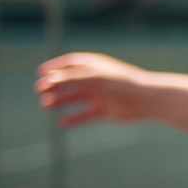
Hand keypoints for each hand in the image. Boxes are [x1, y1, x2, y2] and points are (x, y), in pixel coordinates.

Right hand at [35, 52, 160, 127]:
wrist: (147, 100)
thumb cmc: (122, 83)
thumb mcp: (95, 78)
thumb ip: (72, 78)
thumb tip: (49, 79)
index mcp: (95, 67)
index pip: (71, 64)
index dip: (55, 68)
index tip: (41, 73)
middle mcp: (96, 80)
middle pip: (70, 82)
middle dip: (54, 86)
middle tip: (40, 92)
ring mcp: (100, 96)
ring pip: (75, 99)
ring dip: (60, 101)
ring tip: (46, 106)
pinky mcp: (105, 110)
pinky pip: (86, 115)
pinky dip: (74, 119)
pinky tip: (62, 124)